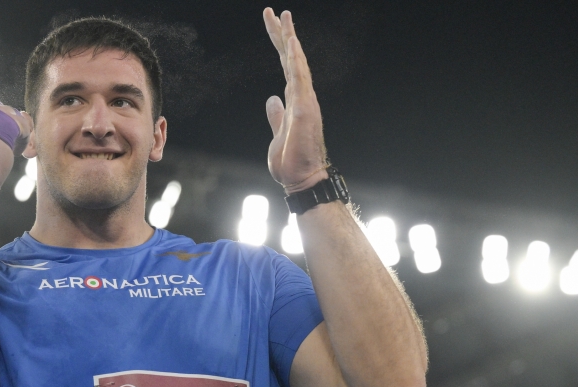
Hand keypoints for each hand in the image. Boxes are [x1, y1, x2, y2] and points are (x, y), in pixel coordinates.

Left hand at [263, 9, 328, 192]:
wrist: (302, 179)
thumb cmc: (291, 161)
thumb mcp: (277, 133)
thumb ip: (276, 116)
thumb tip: (272, 99)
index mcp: (294, 100)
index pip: (286, 66)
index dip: (280, 45)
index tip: (274, 25)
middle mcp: (302, 96)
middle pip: (290, 58)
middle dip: (281, 34)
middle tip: (273, 11)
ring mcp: (305, 101)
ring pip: (296, 63)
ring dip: (289, 39)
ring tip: (283, 17)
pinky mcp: (305, 109)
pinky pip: (300, 79)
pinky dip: (296, 59)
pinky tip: (292, 43)